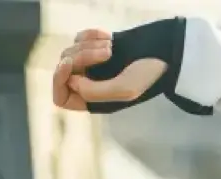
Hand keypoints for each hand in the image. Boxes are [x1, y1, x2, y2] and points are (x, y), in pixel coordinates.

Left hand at [51, 28, 165, 111]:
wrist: (161, 50)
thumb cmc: (146, 74)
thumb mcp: (123, 89)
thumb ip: (93, 92)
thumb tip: (72, 81)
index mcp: (93, 101)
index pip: (61, 97)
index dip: (60, 81)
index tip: (70, 66)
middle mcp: (89, 84)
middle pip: (64, 70)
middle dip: (82, 56)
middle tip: (107, 52)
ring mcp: (91, 64)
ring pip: (71, 51)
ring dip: (90, 45)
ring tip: (112, 46)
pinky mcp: (95, 46)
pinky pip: (79, 37)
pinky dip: (91, 34)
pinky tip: (109, 36)